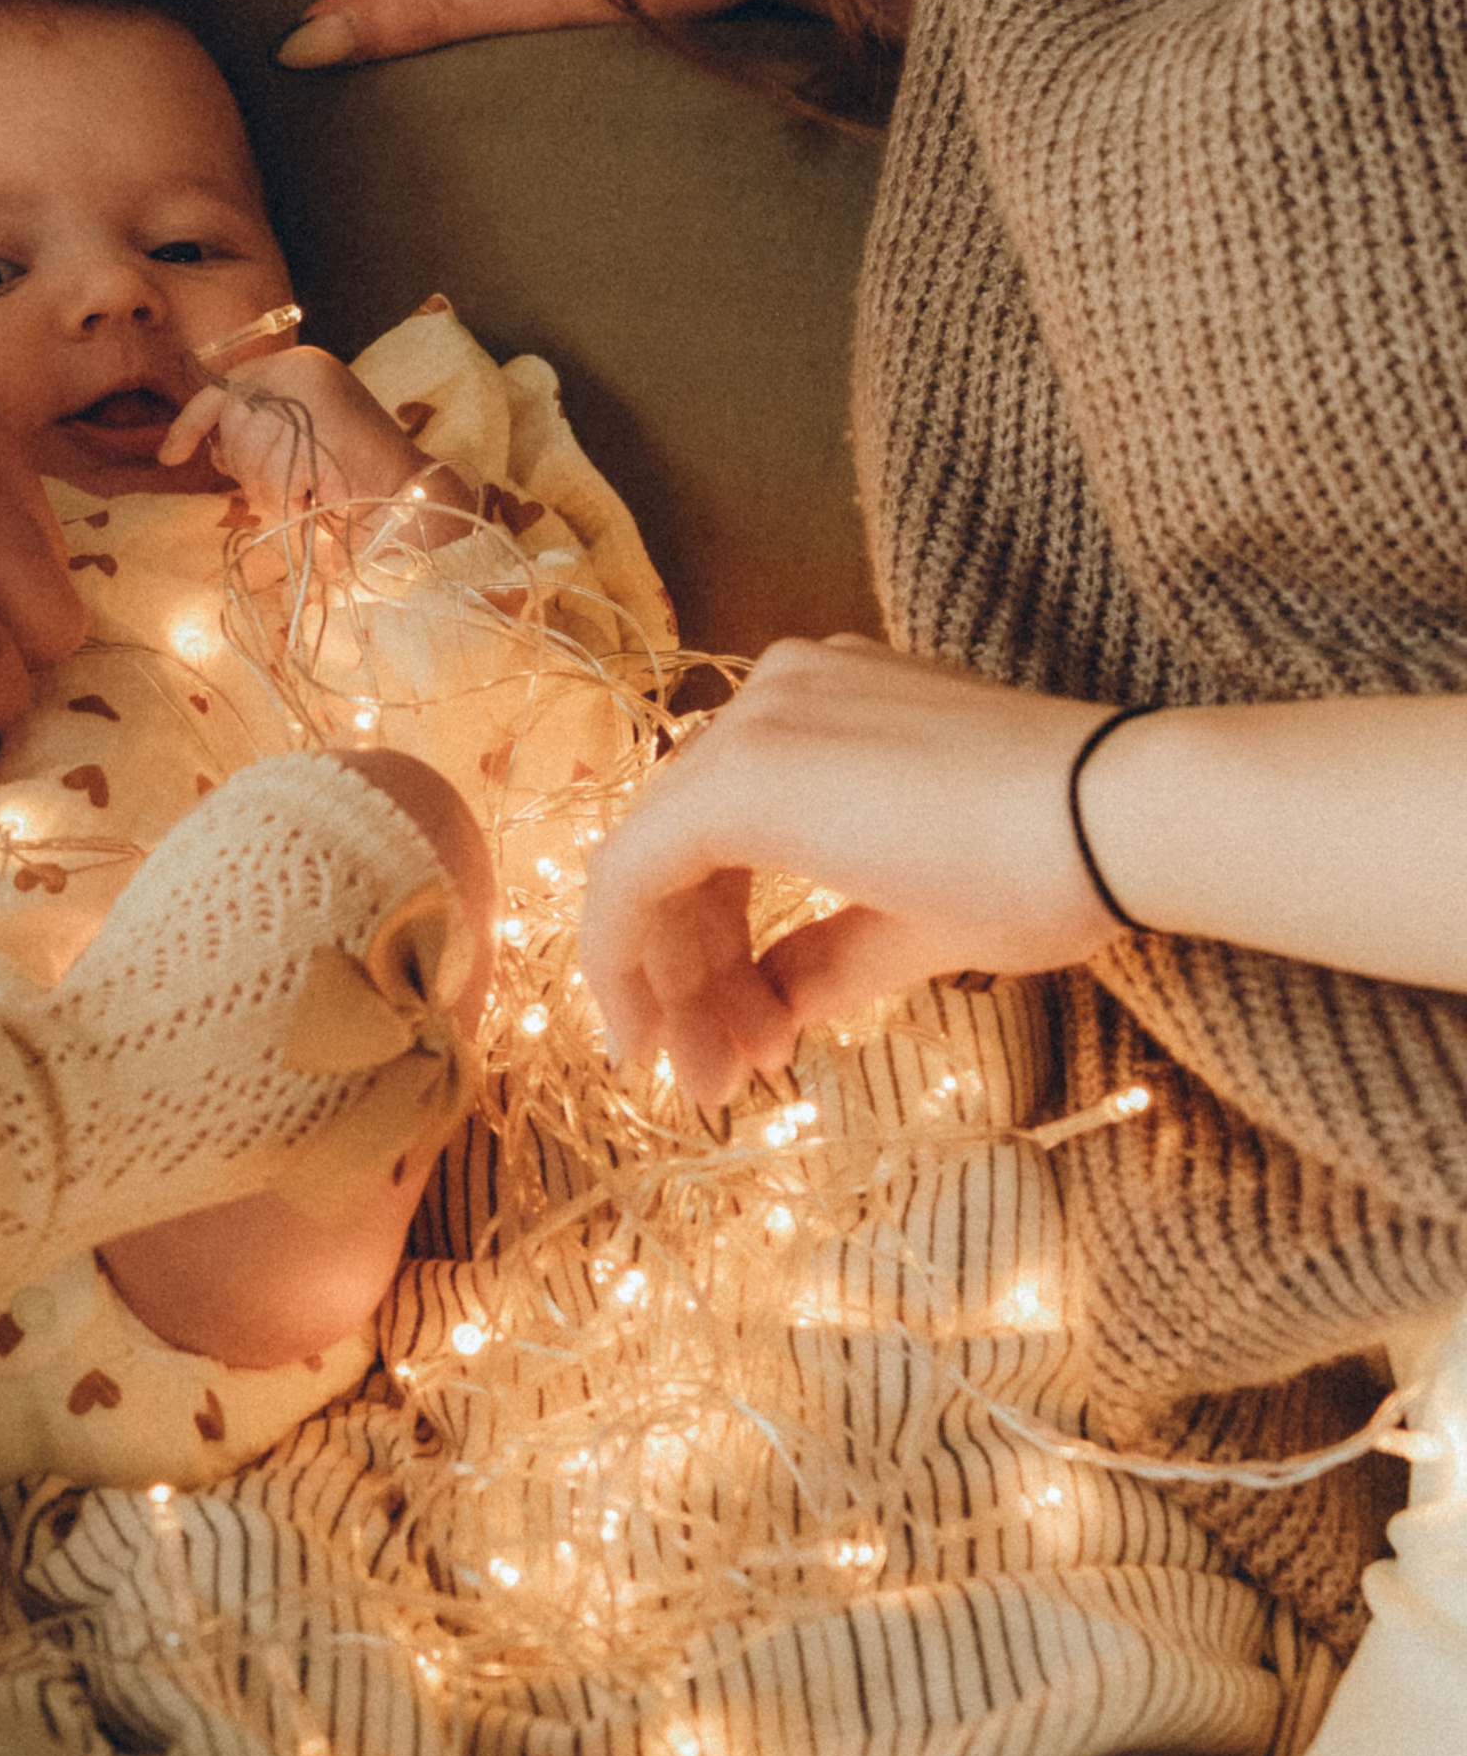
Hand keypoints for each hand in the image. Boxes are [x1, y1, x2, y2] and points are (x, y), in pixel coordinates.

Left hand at [161, 341, 436, 516]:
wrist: (410, 501)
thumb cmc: (354, 480)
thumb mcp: (296, 439)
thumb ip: (257, 427)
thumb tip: (204, 439)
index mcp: (300, 365)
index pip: (222, 388)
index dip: (190, 424)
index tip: (170, 456)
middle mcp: (301, 367)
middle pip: (230, 426)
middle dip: (247, 467)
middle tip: (296, 481)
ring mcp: (309, 391)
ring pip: (244, 454)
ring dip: (271, 488)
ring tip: (314, 488)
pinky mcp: (316, 421)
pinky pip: (267, 474)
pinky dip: (287, 499)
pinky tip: (319, 495)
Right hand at [577, 635, 1125, 1108]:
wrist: (1136, 801)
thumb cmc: (1023, 880)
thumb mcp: (908, 941)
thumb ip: (807, 974)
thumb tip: (763, 1016)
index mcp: (749, 774)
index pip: (629, 875)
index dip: (619, 973)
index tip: (643, 1059)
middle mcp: (760, 708)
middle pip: (670, 849)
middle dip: (683, 971)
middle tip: (714, 1074)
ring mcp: (806, 683)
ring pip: (713, 814)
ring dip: (724, 926)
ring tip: (764, 1037)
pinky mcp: (855, 681)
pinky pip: (766, 771)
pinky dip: (765, 857)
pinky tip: (791, 947)